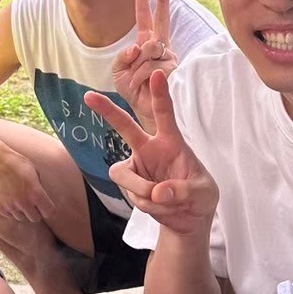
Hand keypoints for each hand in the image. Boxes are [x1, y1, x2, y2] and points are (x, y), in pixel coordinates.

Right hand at [0, 142, 54, 223]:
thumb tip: (42, 200)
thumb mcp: (35, 173)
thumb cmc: (18, 164)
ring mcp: (10, 206)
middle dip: (35, 211)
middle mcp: (24, 202)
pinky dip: (11, 209)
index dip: (47, 208)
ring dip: (22, 211)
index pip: (49, 212)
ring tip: (18, 198)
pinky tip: (9, 198)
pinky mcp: (0, 208)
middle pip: (35, 218)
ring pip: (22, 217)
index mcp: (36, 193)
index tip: (45, 205)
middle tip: (31, 202)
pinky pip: (10, 215)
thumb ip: (40, 189)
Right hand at [84, 70, 217, 235]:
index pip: (164, 113)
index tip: (157, 74)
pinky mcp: (130, 186)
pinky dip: (149, 206)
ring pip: (122, 173)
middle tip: (89, 96)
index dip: (160, 94)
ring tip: (163, 200)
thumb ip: (183, 190)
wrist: (190, 219)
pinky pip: (131, 195)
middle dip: (107, 111)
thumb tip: (157, 192)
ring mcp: (137, 167)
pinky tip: (162, 207)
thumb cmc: (200, 195)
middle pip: (125, 126)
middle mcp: (149, 149)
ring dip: (142, 190)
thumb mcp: (203, 192)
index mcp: (171, 141)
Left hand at [112, 0, 176, 122]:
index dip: (145, 0)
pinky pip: (150, 67)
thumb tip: (136, 47)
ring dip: (135, 68)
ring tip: (135, 83)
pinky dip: (139, 78)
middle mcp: (161, 48)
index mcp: (146, 45)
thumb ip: (122, 56)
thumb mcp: (118, 72)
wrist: (144, 112)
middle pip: (159, 23)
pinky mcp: (173, 71)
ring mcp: (168, 58)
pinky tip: (141, 87)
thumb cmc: (134, 91)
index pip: (146, 18)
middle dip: (161, 1)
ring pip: (148, 50)